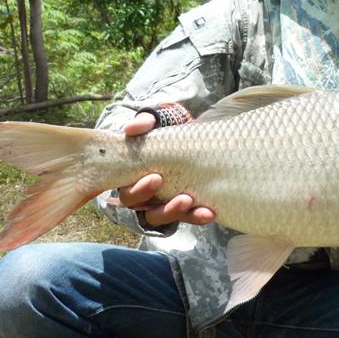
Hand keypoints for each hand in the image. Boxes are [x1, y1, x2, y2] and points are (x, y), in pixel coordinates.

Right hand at [119, 109, 214, 226]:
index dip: (139, 191)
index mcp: (132, 177)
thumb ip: (144, 122)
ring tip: (201, 210)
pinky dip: (197, 217)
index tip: (157, 178)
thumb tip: (130, 129)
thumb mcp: (155, 120)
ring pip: (164, 217)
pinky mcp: (180, 207)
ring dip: (181, 215)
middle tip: (183, 197)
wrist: (186, 135)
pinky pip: (185, 217)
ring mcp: (162, 202)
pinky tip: (210, 213)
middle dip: (164, 207)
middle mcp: (144, 194)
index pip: (128, 193)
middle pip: (146, 211)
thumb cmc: (164, 128)